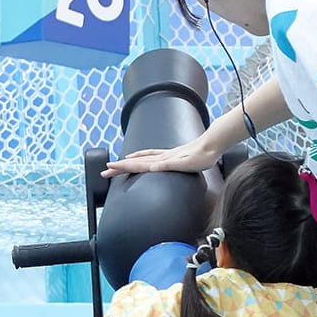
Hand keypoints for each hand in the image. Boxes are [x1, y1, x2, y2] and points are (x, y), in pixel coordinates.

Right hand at [104, 133, 219, 177]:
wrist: (211, 144)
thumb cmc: (201, 157)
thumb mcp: (186, 164)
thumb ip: (169, 165)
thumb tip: (151, 167)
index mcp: (162, 161)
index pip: (137, 164)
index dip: (122, 167)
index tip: (108, 169)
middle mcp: (161, 157)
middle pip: (135, 162)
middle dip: (119, 167)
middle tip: (105, 171)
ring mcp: (165, 155)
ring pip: (141, 158)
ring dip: (128, 161)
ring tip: (117, 164)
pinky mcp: (171, 154)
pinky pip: (150, 155)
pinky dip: (141, 156)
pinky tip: (139, 157)